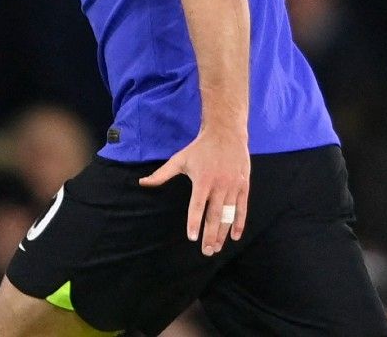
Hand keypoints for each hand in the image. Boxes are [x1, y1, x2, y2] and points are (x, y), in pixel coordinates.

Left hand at [139, 128, 249, 255]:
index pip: (197, 206)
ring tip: (217, 248)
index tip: (192, 237)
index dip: (194, 222)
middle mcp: (219, 185)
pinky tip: (235, 237)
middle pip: (214, 215)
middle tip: (206, 251)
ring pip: (229, 215)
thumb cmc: (200, 148)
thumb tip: (143, 183)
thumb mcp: (180, 159)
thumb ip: (162, 174)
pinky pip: (242, 208)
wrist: (226, 134)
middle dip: (210, 235)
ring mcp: (233, 187)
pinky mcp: (244, 186)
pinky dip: (239, 223)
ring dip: (223, 233)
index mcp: (202, 180)